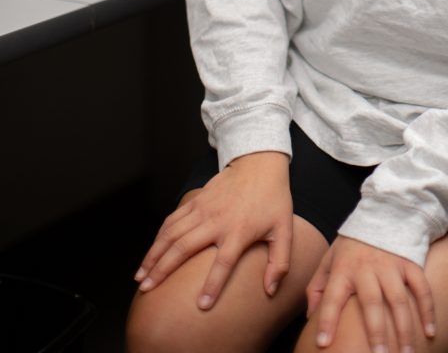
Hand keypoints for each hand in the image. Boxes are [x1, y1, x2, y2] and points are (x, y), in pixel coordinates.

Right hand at [134, 150, 291, 308]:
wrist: (259, 163)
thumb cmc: (273, 199)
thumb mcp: (284, 229)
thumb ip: (279, 262)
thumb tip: (271, 290)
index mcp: (239, 231)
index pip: (223, 262)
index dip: (213, 284)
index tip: (201, 305)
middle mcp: (216, 220)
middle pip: (184, 248)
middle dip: (163, 270)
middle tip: (147, 289)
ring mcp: (203, 209)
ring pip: (171, 234)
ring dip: (154, 255)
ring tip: (141, 276)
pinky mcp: (196, 200)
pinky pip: (172, 220)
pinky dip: (159, 237)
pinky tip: (151, 252)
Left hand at [306, 236, 435, 352]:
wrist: (382, 213)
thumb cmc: (352, 245)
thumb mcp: (329, 258)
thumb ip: (317, 286)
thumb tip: (310, 316)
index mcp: (343, 269)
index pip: (332, 296)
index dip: (327, 320)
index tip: (323, 343)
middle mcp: (367, 268)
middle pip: (372, 302)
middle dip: (376, 332)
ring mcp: (391, 266)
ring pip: (399, 300)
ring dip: (404, 328)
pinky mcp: (410, 263)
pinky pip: (421, 288)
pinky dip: (428, 310)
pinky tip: (431, 332)